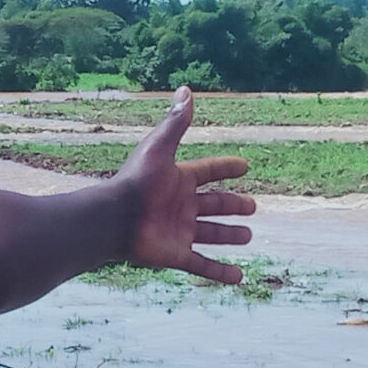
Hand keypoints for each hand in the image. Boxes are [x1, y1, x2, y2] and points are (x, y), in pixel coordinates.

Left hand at [113, 87, 255, 283]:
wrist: (114, 218)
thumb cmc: (136, 181)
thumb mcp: (159, 148)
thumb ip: (176, 122)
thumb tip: (186, 90)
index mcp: (178, 180)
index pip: (208, 172)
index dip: (225, 168)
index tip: (244, 166)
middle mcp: (181, 206)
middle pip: (213, 205)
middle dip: (232, 205)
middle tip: (252, 206)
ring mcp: (179, 231)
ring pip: (211, 234)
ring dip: (229, 235)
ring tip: (247, 236)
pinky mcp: (176, 255)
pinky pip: (203, 266)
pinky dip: (220, 273)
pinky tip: (239, 277)